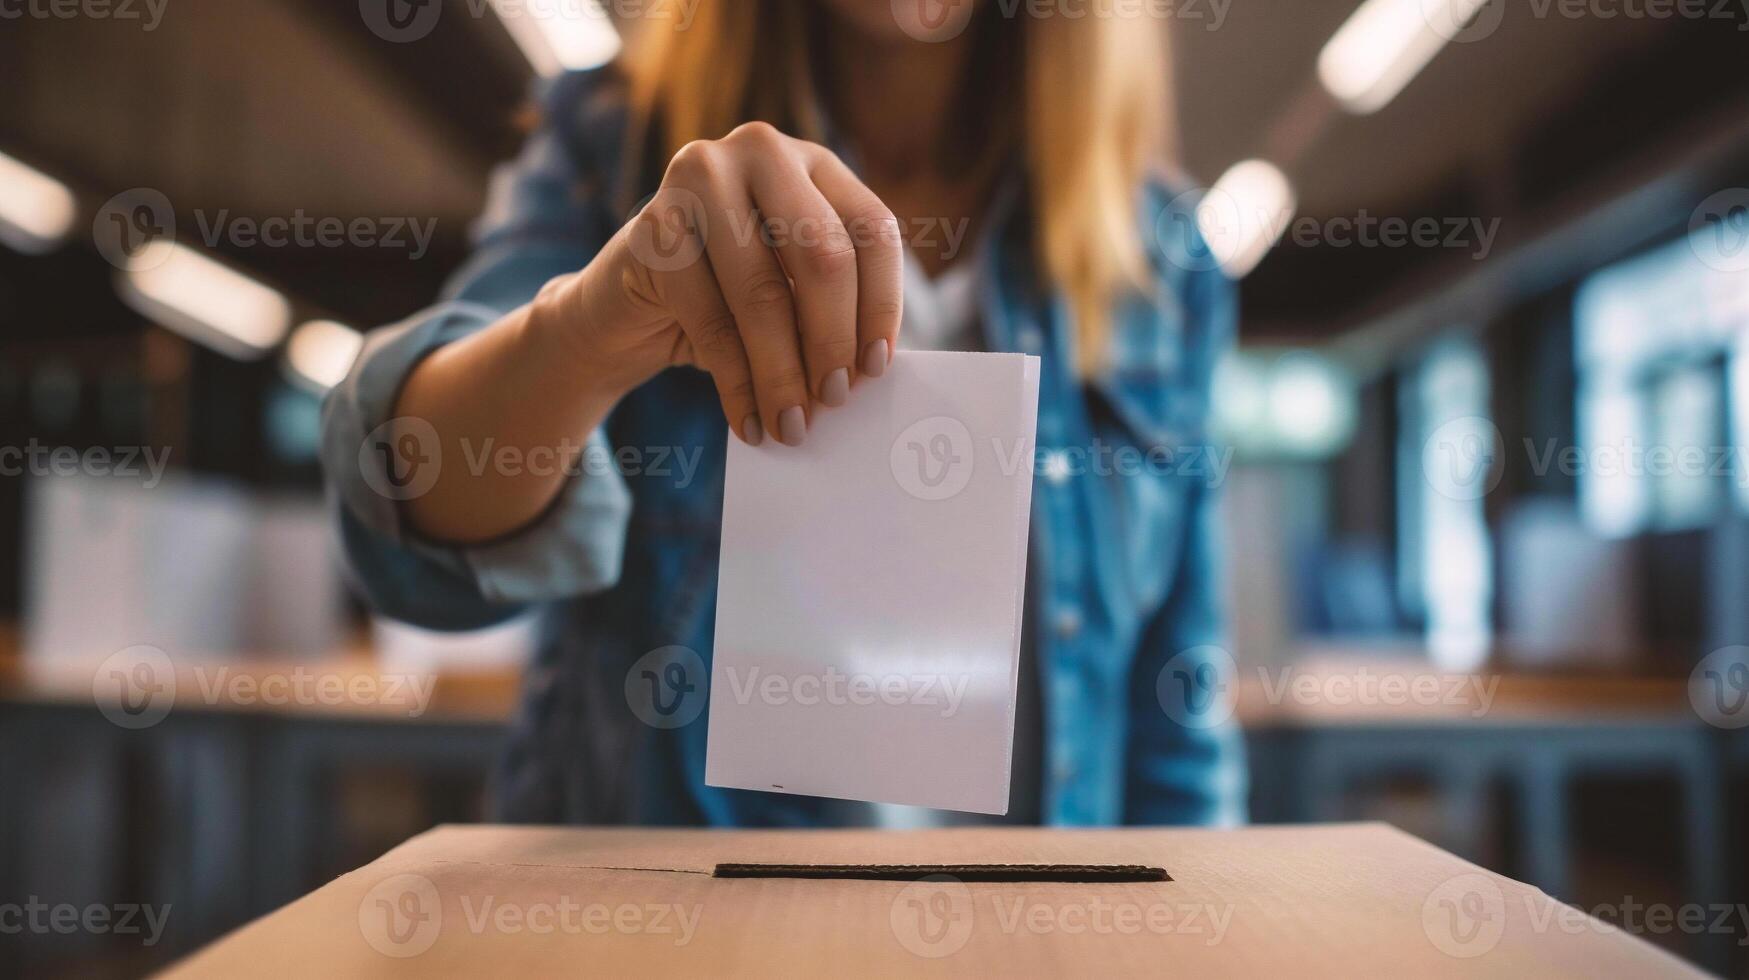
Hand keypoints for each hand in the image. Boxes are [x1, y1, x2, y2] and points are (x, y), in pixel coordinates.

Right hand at [547, 121, 903, 445]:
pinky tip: (748, 420)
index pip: (871, 229)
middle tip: (834, 400)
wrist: (626, 306)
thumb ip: (832, 311)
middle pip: (823, 255)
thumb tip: (870, 368)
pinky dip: (736, 382)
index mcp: (813, 162)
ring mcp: (700, 178)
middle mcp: (761, 152)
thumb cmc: (727, 300)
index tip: (875, 369)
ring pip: (763, 293)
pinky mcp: (654, 226)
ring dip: (782, 374)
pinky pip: (710, 319)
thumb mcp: (792, 293)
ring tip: (791, 425)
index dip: (881, 304)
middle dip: (832, 340)